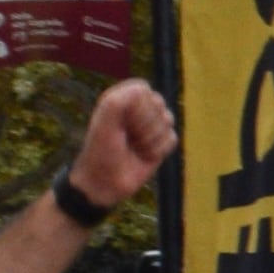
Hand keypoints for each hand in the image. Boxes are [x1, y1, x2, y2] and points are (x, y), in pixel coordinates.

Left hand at [69, 79, 176, 210]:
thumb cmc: (101, 151)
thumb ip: (118, 100)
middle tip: (127, 137)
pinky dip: (159, 150)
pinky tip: (145, 155)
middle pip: (159, 103)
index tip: (121, 122)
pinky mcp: (161, 143)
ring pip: (168, 120)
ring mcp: (151, 125)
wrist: (105, 183)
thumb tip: (144, 90)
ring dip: (151, 139)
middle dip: (144, 124)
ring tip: (135, 147)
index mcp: (122, 97)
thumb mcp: (103, 122)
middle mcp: (138, 108)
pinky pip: (172, 138)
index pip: (143, 90)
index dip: (136, 107)